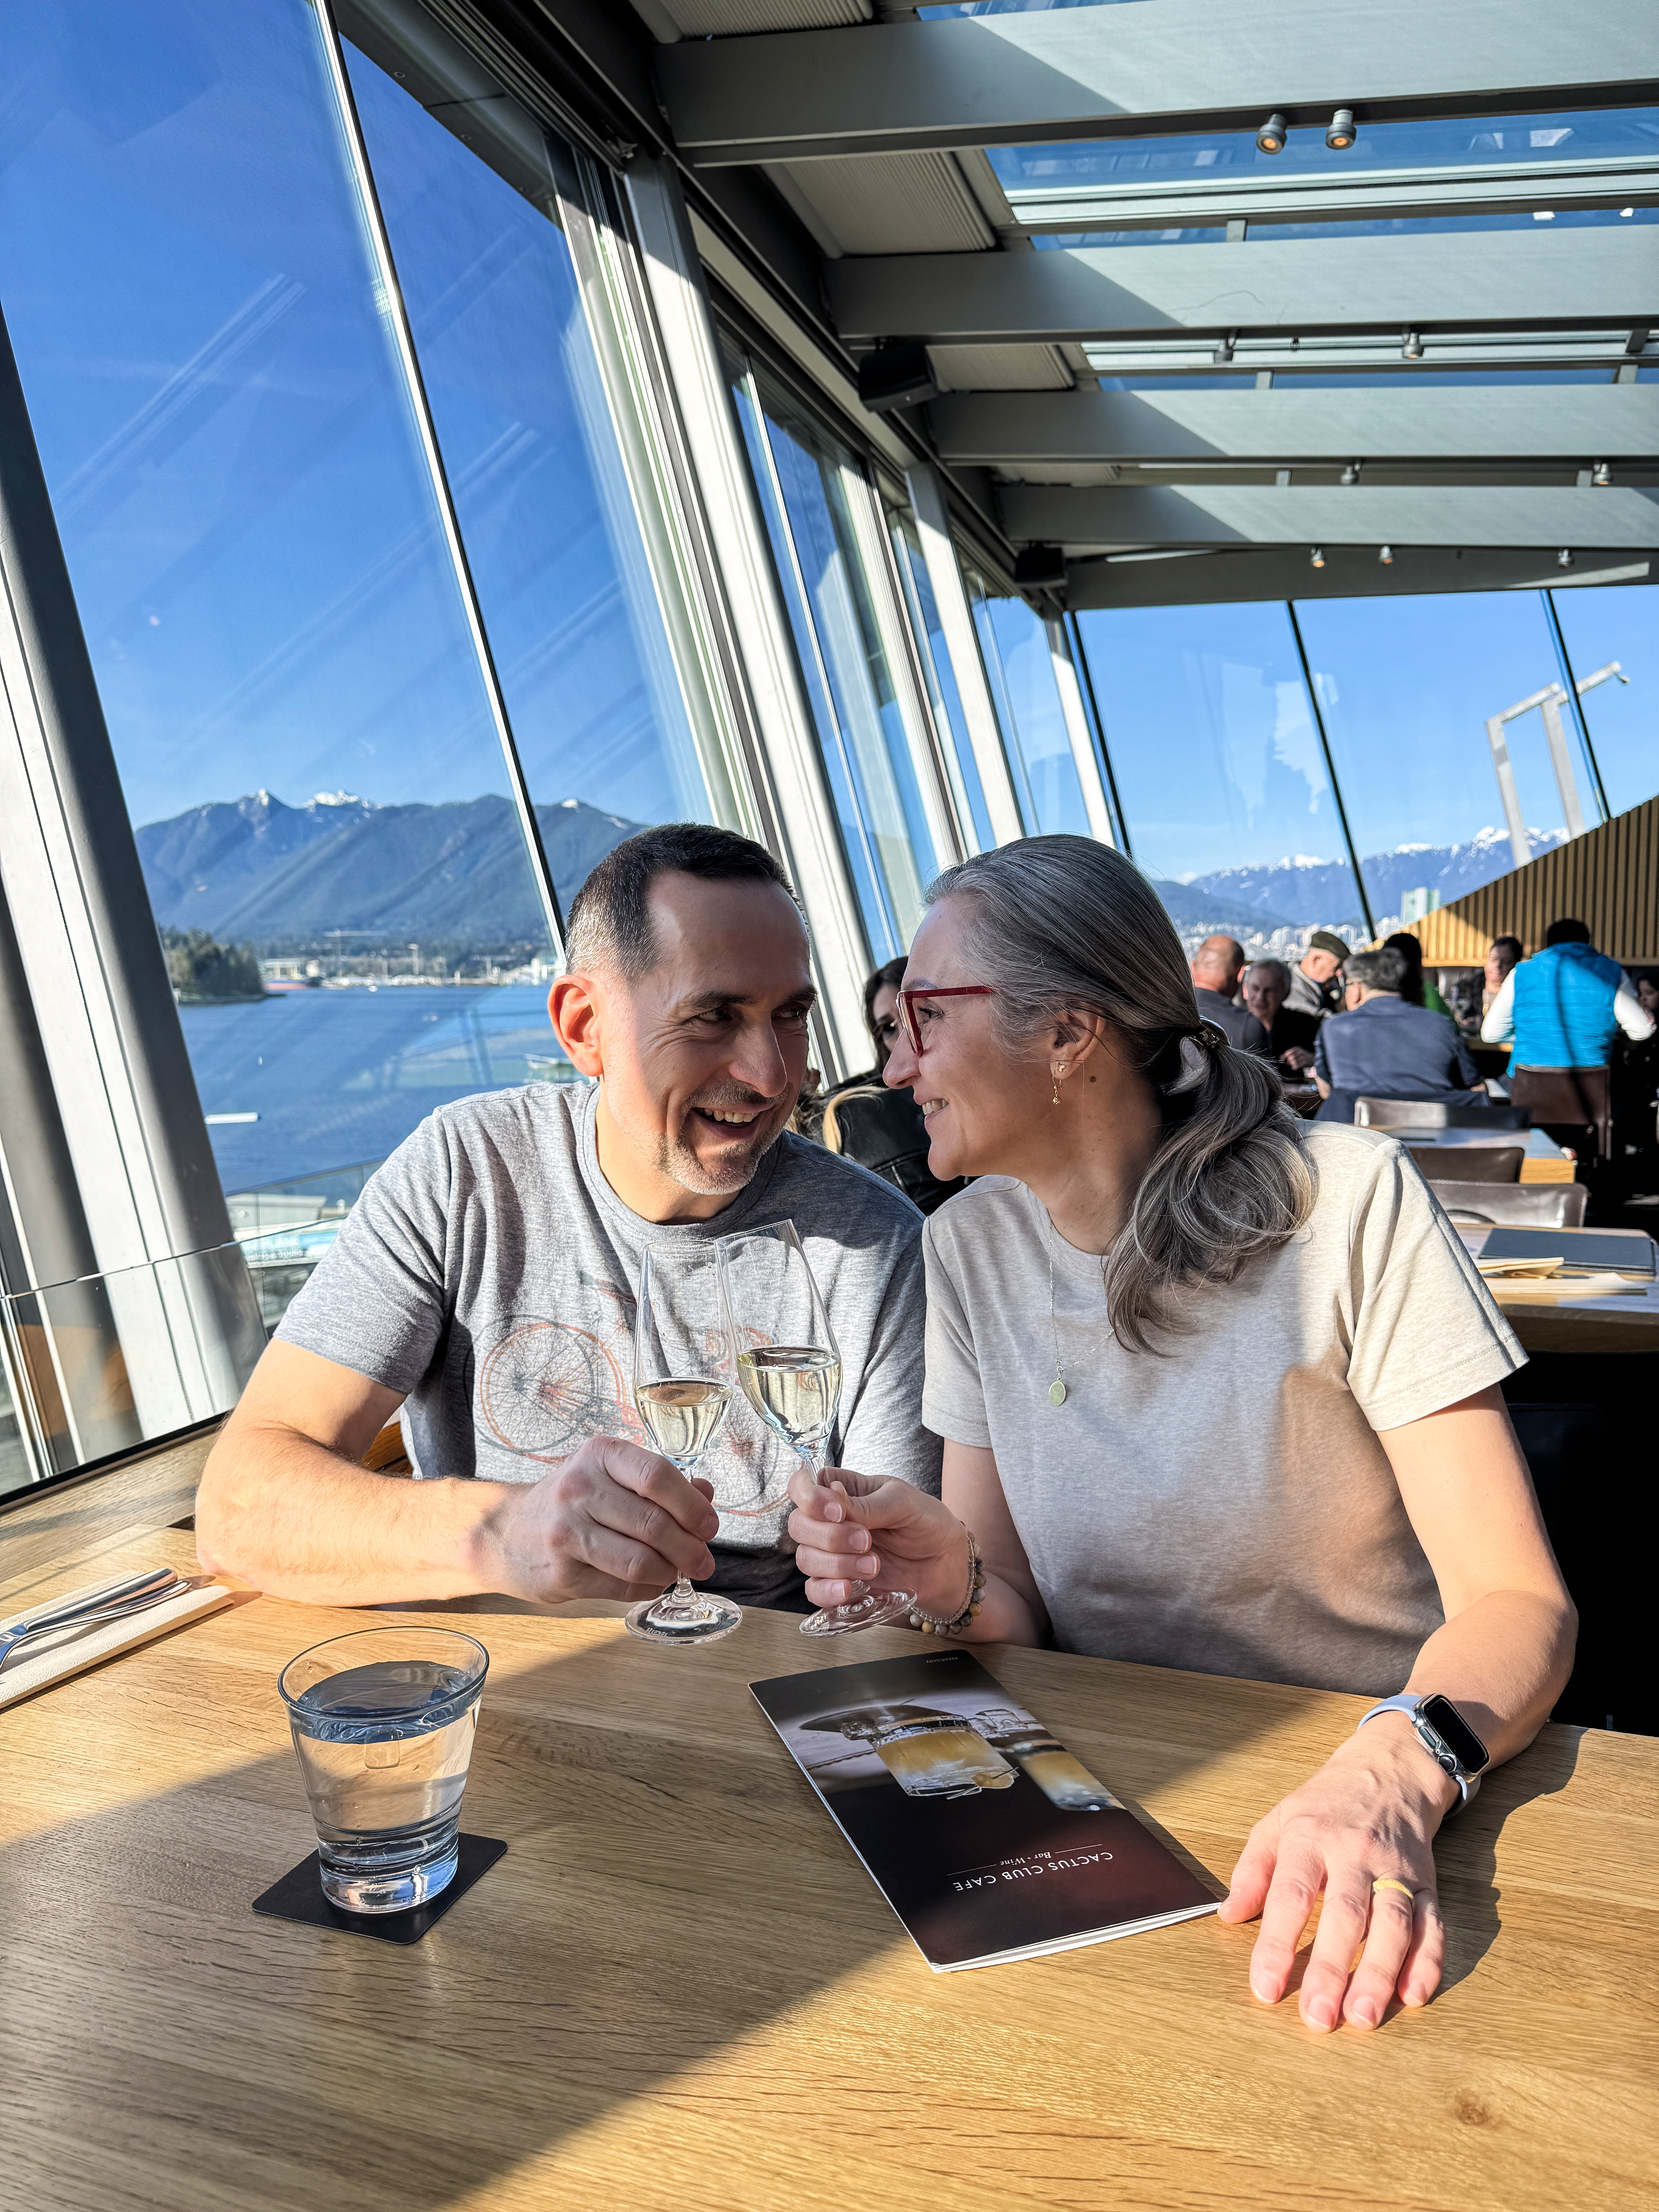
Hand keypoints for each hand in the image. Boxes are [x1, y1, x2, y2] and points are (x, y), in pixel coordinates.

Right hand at [477, 1435, 721, 1604]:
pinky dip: (647, 1588)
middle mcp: (579, 1489)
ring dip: (670, 1572)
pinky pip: (622, 1588)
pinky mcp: (563, 1574)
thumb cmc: (571, 1501)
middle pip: (654, 1524)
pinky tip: (650, 1581)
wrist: (507, 1532)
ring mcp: (568, 1533)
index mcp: (600, 1456)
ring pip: (640, 1561)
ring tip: (677, 1571)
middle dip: (690, 1548)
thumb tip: (706, 1494)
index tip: (709, 1525)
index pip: (657, 1476)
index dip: (692, 1506)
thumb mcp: (610, 1474)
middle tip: (703, 1561)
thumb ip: (660, 1482)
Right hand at [786, 1463, 967, 1613]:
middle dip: (830, 1537)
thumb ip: (865, 1503)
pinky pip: (814, 1590)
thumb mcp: (902, 1503)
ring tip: (874, 1566)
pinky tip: (849, 1590)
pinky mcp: (839, 1583)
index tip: (838, 1512)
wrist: (946, 1563)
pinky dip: (827, 1591)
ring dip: (838, 1565)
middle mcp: (830, 1521)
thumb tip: (831, 1492)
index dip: (808, 1497)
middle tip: (867, 1541)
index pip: (802, 1485)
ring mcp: (833, 1553)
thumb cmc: (926, 1522)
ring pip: (806, 1559)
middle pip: (798, 1525)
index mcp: (842, 1491)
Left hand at [1217, 1714, 1455, 2031]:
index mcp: (1310, 1838)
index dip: (1276, 1943)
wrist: (1388, 1770)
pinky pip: (1432, 1925)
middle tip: (1318, 2017)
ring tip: (1363, 2017)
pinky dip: (1427, 1961)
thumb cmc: (1324, 1805)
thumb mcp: (1277, 1823)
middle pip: (1346, 1914)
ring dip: (1380, 1973)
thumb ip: (1252, 1871)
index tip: (1264, 1988)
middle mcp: (1355, 1854)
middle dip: (1332, 1969)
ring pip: (1393, 1924)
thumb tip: (1228, 1916)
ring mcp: (1395, 1869)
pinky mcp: (1428, 1883)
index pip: (1290, 1895)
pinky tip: (1415, 1995)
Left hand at [1279, 1046, 1314, 1072]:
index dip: (1284, 1056)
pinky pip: (1299, 1065)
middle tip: (1289, 1064)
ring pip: (1294, 1061)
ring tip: (1293, 1065)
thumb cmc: (1302, 1056)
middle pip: (1291, 1057)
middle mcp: (1300, 1051)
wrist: (1313, 1058)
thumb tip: (1280, 1056)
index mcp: (1297, 1049)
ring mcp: (1304, 1056)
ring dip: (1292, 1064)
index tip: (1281, 1060)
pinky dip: (1295, 1067)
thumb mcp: (1296, 1053)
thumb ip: (1288, 1054)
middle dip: (1289, 1061)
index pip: (1288, 1052)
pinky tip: (1295, 1068)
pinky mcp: (1306, 1061)